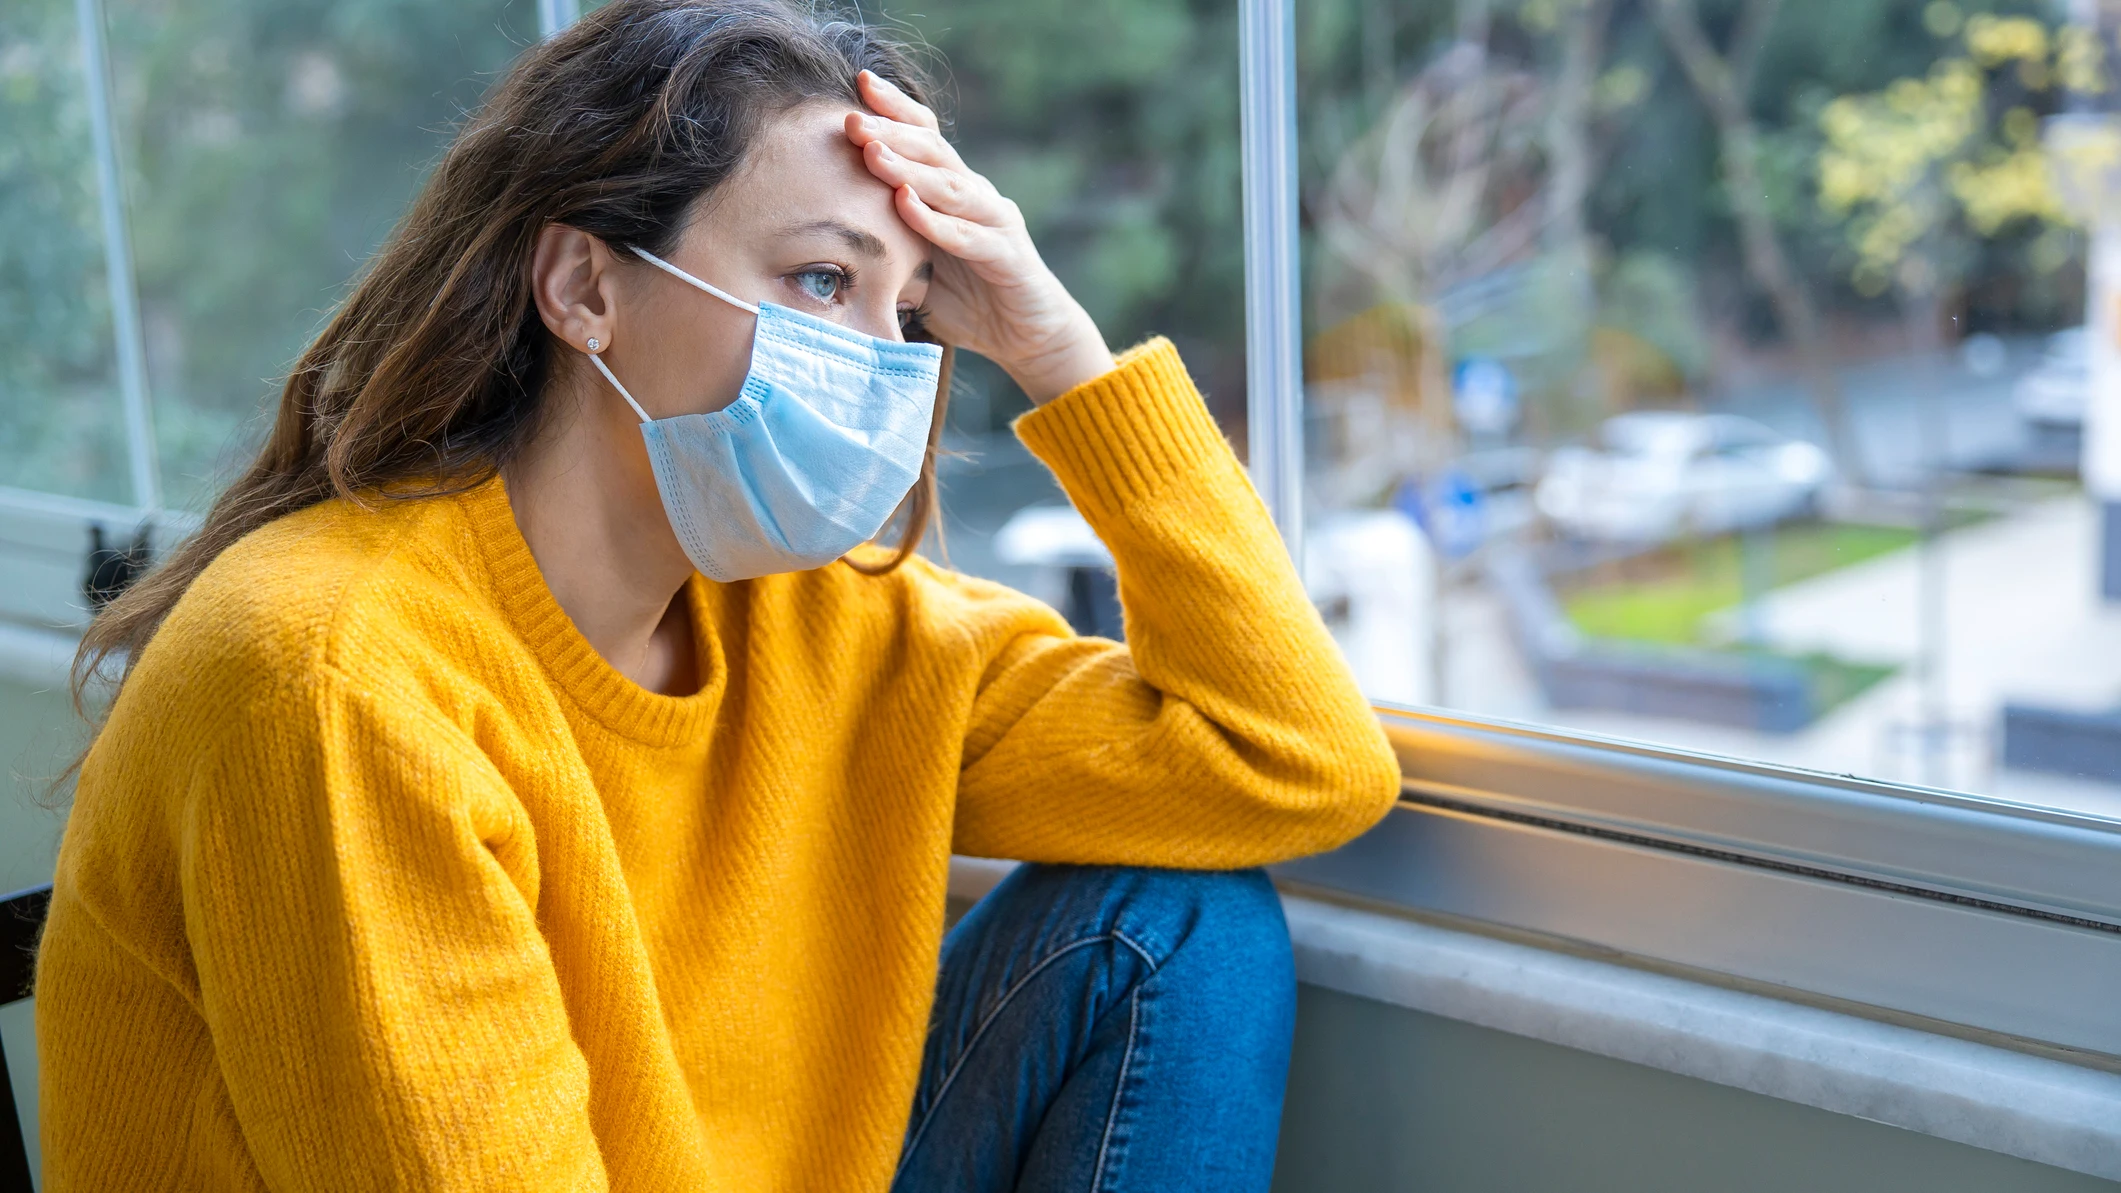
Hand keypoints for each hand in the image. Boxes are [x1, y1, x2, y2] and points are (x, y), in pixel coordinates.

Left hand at [846, 71, 1114, 404]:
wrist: (1029, 336)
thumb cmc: (969, 300)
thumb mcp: (918, 265)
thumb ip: (888, 242)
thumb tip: (826, 235)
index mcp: (954, 191)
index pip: (925, 137)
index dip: (895, 109)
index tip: (859, 83)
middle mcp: (976, 195)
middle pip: (934, 151)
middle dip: (892, 131)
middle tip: (853, 118)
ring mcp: (996, 222)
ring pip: (949, 187)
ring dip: (909, 170)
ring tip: (873, 153)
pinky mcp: (1009, 257)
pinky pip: (968, 236)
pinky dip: (936, 222)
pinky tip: (907, 206)